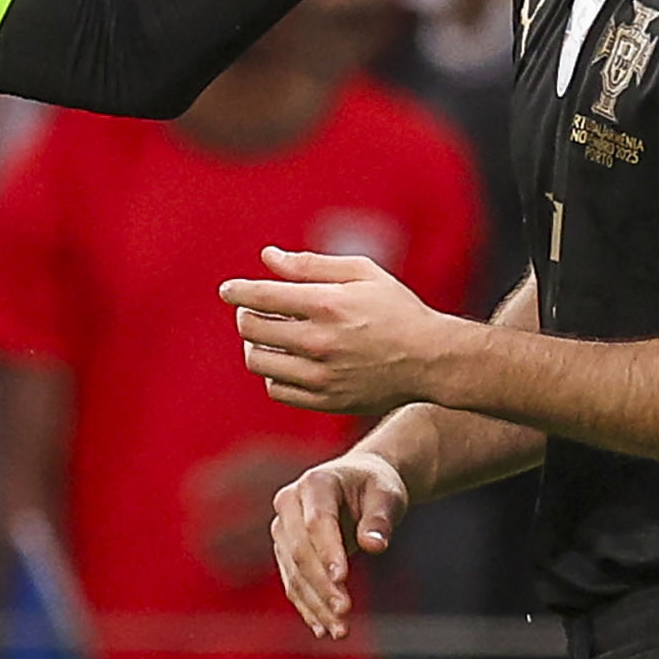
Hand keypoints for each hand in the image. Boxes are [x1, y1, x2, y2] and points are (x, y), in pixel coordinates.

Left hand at [221, 247, 463, 415]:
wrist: (430, 360)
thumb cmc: (396, 309)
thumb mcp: (362, 273)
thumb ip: (311, 265)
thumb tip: (267, 258)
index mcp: (327, 305)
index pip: (261, 296)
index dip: (237, 291)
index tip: (228, 290)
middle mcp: (319, 342)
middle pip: (252, 329)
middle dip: (246, 315)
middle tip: (256, 311)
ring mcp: (321, 375)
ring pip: (258, 361)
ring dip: (255, 345)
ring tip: (269, 336)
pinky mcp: (325, 400)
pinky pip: (276, 389)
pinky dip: (273, 373)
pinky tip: (287, 361)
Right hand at [268, 449, 410, 639]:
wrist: (359, 482)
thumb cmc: (376, 487)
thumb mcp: (387, 496)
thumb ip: (380, 519)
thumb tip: (373, 545)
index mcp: (315, 483)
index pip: (317, 522)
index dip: (328, 552)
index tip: (343, 579)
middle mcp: (290, 504)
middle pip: (300, 551)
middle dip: (322, 585)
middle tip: (345, 612)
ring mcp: (283, 529)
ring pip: (294, 573)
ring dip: (315, 604)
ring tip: (340, 631)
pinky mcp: (284, 551)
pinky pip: (293, 583)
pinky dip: (307, 607)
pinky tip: (323, 629)